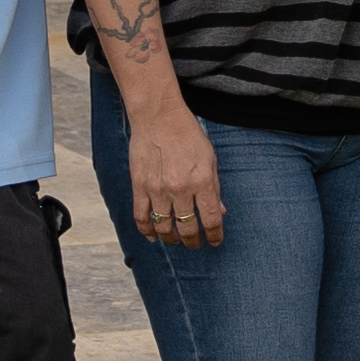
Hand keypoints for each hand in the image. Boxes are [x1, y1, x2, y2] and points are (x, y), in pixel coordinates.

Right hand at [120, 100, 227, 249]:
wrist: (159, 116)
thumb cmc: (188, 135)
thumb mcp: (210, 159)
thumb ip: (214, 187)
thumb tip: (219, 211)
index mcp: (202, 181)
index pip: (211, 219)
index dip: (214, 235)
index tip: (214, 241)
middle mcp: (180, 189)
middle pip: (187, 228)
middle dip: (193, 241)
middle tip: (194, 244)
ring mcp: (158, 189)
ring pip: (163, 227)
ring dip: (171, 238)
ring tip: (175, 240)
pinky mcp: (139, 186)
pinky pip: (141, 216)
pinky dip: (147, 230)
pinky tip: (153, 235)